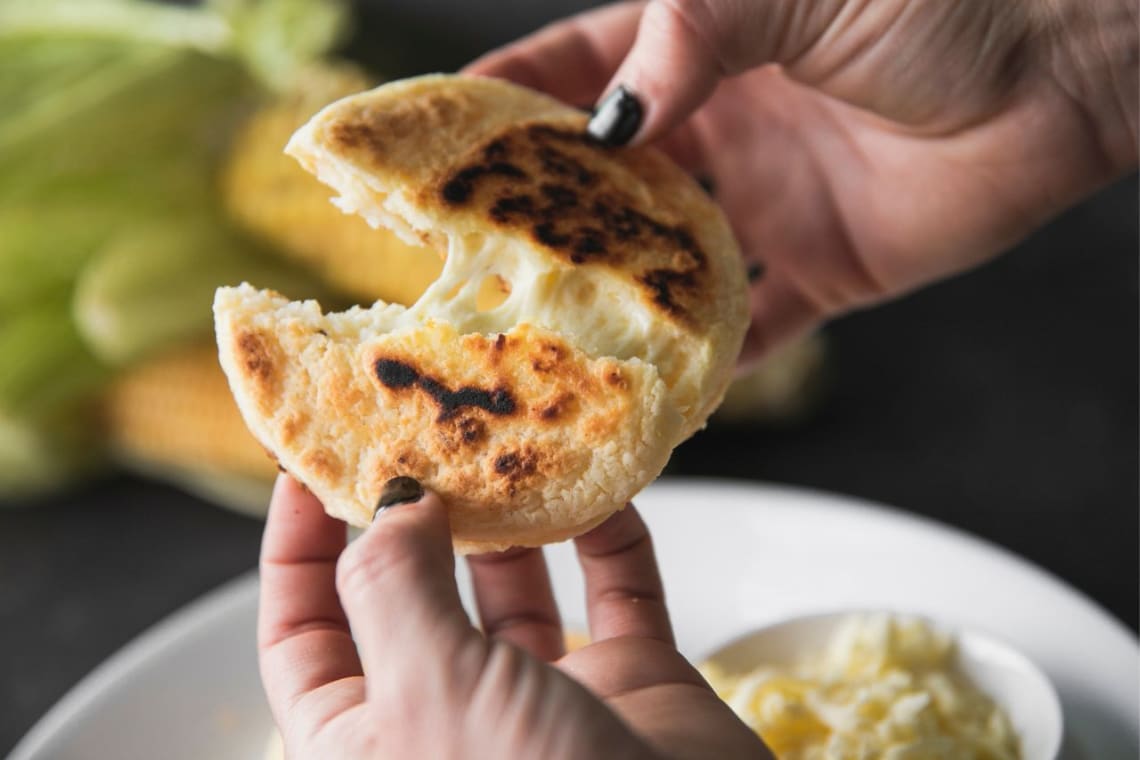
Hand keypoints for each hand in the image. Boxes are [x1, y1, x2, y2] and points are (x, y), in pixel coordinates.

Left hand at [259, 475, 771, 758]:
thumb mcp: (426, 692)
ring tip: (505, 443)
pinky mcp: (631, 687)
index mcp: (368, 742)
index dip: (297, 548)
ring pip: (516, 585)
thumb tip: (388, 504)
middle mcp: (451, 716)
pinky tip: (602, 482)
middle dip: (414, 511)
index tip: (312, 463)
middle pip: (414, 592)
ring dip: (513, 516)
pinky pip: (618, 590)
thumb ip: (393, 585)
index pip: (303, 635)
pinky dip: (609, 535)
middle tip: (423, 426)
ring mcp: (545, 701)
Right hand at [466, 0, 1137, 362]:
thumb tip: (607, 113)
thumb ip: (690, 36)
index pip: (576, 72)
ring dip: (610, 300)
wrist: (1064, 63)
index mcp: (703, 45)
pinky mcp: (821, 270)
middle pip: (606, 181)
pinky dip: (705, 364)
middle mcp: (723, 128)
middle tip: (466, 260)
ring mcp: (765, 204)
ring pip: (663, 265)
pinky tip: (649, 392)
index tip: (433, 140)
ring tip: (539, 339)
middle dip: (538, 216)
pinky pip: (749, 330)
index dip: (502, 102)